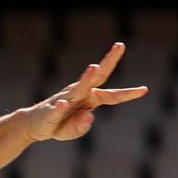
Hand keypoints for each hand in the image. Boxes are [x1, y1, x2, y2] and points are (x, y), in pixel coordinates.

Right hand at [24, 43, 148, 141]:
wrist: (33, 125)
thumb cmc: (58, 124)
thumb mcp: (73, 131)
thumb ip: (82, 127)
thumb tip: (90, 117)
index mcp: (89, 99)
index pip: (111, 95)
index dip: (127, 93)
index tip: (144, 90)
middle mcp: (79, 94)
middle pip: (96, 78)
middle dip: (108, 61)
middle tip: (120, 45)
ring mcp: (65, 99)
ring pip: (78, 88)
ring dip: (86, 78)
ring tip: (94, 68)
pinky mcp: (51, 110)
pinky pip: (57, 109)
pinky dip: (61, 107)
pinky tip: (65, 103)